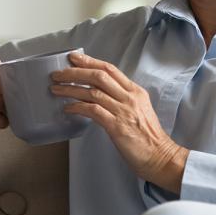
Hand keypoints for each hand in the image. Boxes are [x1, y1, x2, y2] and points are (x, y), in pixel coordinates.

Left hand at [51, 52, 187, 193]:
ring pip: (92, 92)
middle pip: (98, 76)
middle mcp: (129, 98)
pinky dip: (77, 107)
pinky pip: (92, 111)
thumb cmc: (148, 137)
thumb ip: (122, 100)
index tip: (74, 58)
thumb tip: (100, 94)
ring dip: (70, 89)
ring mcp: (123, 111)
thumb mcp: (139, 110)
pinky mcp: (117, 126)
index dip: (90, 61)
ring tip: (55, 89)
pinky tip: (67, 109)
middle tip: (57, 74)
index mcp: (135, 92)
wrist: (160, 156)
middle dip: (75, 72)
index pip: (110, 69)